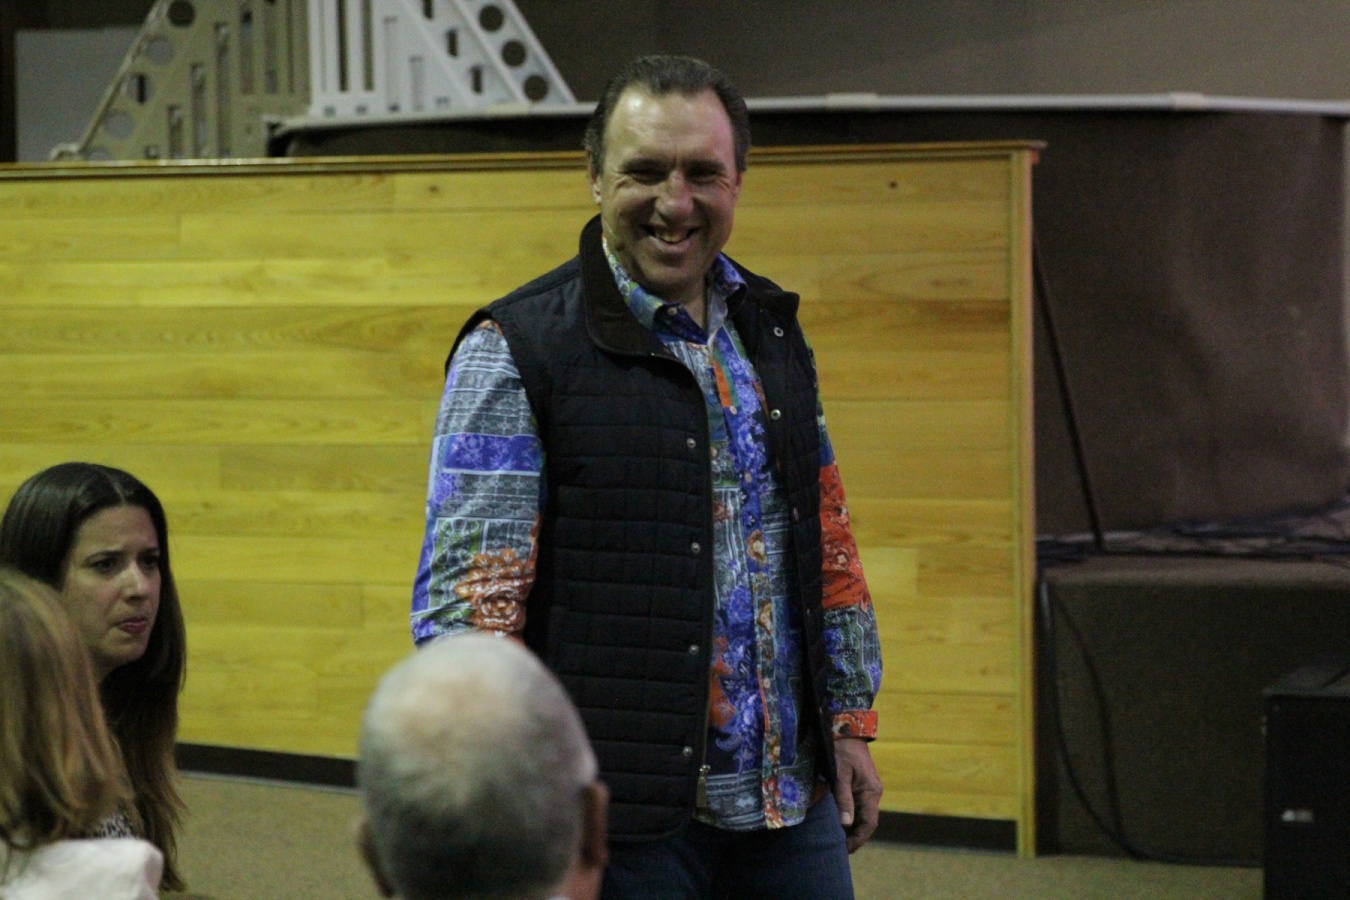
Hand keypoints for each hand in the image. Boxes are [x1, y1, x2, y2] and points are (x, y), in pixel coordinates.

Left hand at [832, 737, 881, 852]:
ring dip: (852, 828)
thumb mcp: (839, 775)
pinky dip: (850, 817)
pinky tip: (839, 823)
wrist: (846, 729)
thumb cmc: (841, 750)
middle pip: (867, 822)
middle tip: (837, 848)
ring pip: (863, 815)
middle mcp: (873, 793)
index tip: (845, 850)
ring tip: (836, 839)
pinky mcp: (862, 785)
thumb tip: (846, 824)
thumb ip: (843, 799)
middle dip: (854, 837)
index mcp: (871, 791)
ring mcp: (869, 789)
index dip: (858, 839)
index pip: (869, 823)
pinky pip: (859, 806)